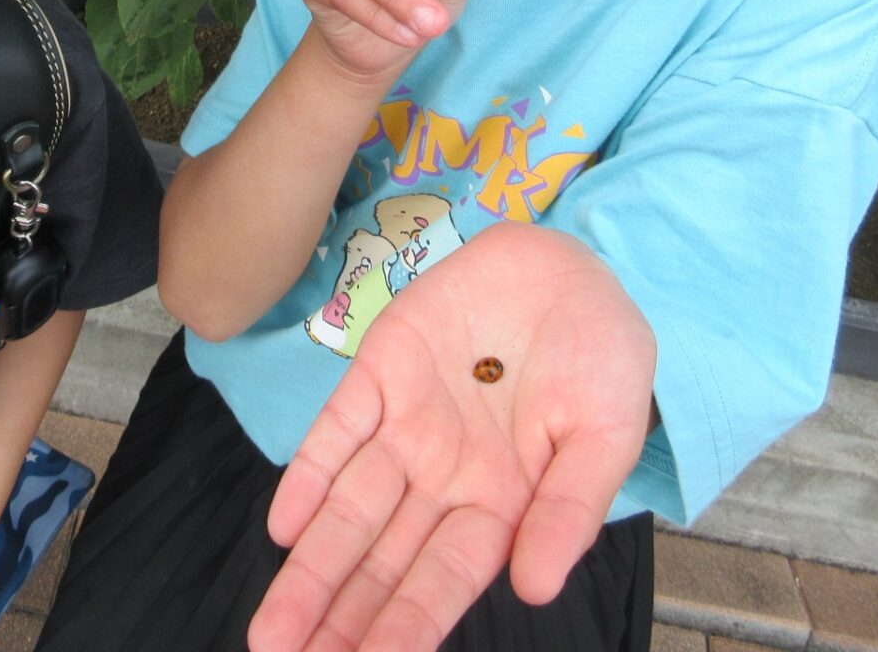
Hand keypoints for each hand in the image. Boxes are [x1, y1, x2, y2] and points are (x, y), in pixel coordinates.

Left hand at [248, 223, 656, 651]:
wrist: (571, 262)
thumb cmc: (603, 354)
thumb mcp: (605, 432)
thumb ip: (570, 510)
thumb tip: (535, 590)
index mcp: (503, 503)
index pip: (444, 580)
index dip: (404, 627)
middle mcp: (445, 476)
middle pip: (382, 560)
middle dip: (337, 616)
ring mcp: (408, 425)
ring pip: (348, 509)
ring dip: (309, 568)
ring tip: (272, 630)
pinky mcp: (381, 370)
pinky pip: (337, 430)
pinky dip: (308, 475)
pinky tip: (282, 527)